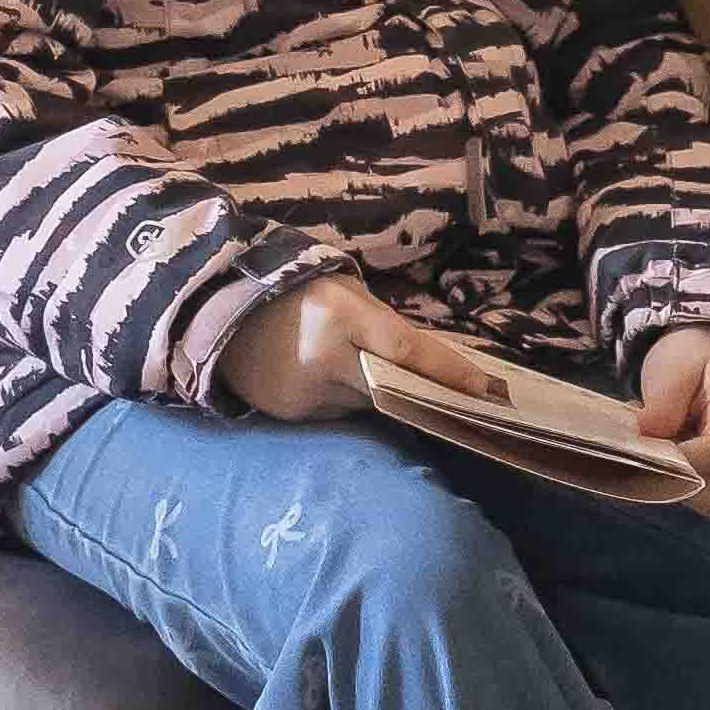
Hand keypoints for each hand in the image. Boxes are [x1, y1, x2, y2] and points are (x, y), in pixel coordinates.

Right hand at [215, 275, 499, 425]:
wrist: (221, 313)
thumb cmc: (296, 294)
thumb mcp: (345, 294)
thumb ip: (385, 327)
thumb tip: (433, 363)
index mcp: (340, 314)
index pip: (406, 348)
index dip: (448, 371)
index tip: (488, 390)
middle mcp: (325, 358)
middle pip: (391, 386)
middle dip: (421, 392)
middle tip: (458, 398)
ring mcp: (306, 392)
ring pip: (366, 405)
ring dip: (380, 396)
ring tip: (381, 379)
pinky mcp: (293, 414)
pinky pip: (338, 414)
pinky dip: (347, 403)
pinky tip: (340, 386)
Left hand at [634, 325, 709, 521]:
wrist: (703, 347)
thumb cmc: (692, 353)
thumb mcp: (673, 368)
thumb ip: (662, 405)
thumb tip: (645, 436)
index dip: (679, 460)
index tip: (647, 448)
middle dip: (685, 488)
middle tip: (655, 460)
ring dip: (677, 485)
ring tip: (654, 451)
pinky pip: (699, 491)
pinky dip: (674, 480)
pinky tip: (658, 451)